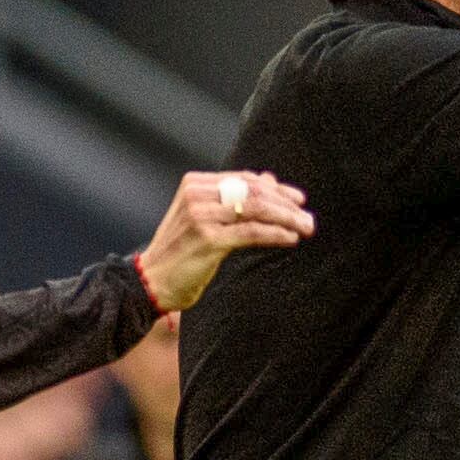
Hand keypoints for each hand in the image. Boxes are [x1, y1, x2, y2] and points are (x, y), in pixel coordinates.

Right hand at [137, 171, 314, 311]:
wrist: (151, 280)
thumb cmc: (180, 252)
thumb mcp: (204, 218)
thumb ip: (233, 199)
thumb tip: (270, 180)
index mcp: (195, 184)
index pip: (244, 179)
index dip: (276, 188)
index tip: (298, 199)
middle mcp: (196, 195)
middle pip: (253, 192)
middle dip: (286, 204)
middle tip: (308, 217)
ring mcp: (201, 216)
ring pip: (255, 210)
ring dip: (286, 219)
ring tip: (306, 228)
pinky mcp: (208, 239)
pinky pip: (251, 232)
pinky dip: (274, 234)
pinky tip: (290, 239)